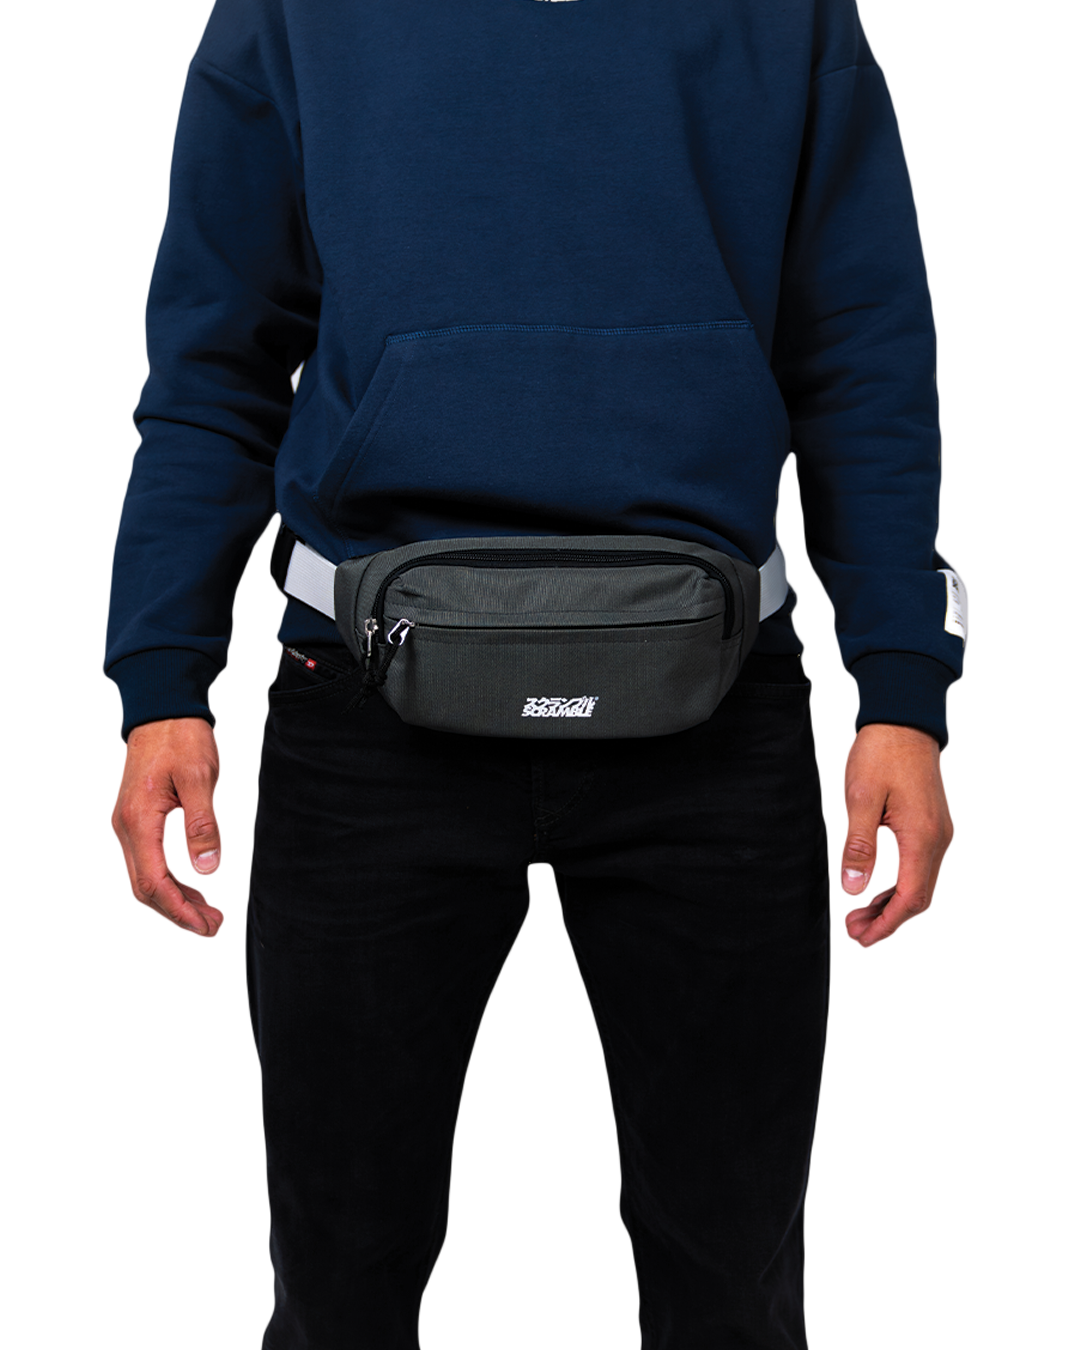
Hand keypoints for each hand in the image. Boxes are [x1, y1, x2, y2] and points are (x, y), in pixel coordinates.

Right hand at [110, 718, 226, 938]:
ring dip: (175, 901)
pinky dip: (171, 882)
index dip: (180, 910)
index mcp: (139, 820)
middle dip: (179, 914)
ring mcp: (128, 825)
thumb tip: (207, 869)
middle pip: (145, 889)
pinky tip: (196, 888)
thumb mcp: (201, 777)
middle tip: (214, 927)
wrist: (162, 710)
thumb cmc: (181, 738)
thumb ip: (203, 824)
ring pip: (146, 879)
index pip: (154, 882)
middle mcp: (126, 828)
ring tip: (210, 915)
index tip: (207, 926)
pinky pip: (148, 863)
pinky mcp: (137, 821)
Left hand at [838, 723, 954, 949]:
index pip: (909, 898)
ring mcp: (939, 832)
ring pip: (921, 885)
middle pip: (918, 899)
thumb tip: (853, 889)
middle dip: (887, 921)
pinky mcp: (933, 825)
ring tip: (860, 915)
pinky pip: (921, 868)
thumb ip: (858, 846)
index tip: (861, 937)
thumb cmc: (882, 752)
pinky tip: (877, 889)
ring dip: (892, 905)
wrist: (903, 720)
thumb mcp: (860, 798)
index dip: (885, 925)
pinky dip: (900, 886)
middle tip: (854, 931)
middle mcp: (938, 840)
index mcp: (922, 837)